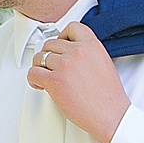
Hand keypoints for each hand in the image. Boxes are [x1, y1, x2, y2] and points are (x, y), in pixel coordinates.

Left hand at [28, 22, 129, 142]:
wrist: (110, 114)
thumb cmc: (108, 96)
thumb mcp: (103, 62)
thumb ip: (88, 53)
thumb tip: (71, 54)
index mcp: (92, 44)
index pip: (71, 27)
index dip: (62, 37)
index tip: (60, 47)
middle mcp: (78, 51)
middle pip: (51, 43)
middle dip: (48, 55)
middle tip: (50, 67)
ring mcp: (65, 65)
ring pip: (40, 57)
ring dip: (39, 67)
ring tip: (45, 78)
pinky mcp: (55, 81)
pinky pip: (33, 73)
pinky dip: (32, 79)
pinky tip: (40, 85)